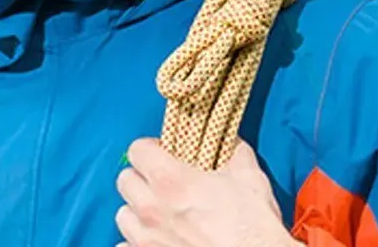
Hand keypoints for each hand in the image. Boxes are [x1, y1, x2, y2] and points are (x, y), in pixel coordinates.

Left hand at [115, 138, 299, 246]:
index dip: (151, 149)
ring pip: (123, 215)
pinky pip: (126, 246)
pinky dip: (137, 243)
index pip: (136, 150)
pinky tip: (158, 239)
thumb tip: (226, 140)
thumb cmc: (254, 228)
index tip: (164, 154)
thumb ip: (230, 150)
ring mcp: (147, 241)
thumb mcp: (248, 176)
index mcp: (171, 181)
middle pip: (125, 180)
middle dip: (142, 178)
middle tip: (162, 183)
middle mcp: (152, 210)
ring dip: (138, 211)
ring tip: (160, 213)